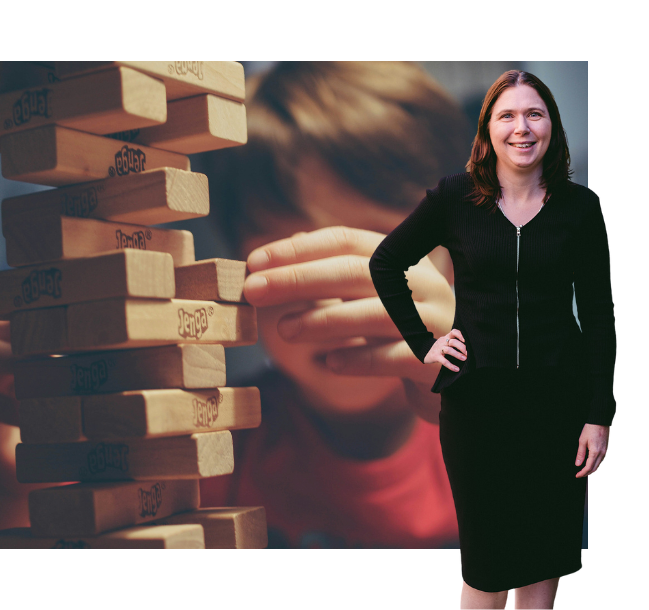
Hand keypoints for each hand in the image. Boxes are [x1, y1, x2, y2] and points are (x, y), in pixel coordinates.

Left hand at [243, 226, 453, 386]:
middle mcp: (422, 283)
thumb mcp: (377, 295)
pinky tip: (328, 364)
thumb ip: (338, 272)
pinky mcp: (442, 360)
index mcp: (403, 259)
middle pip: (354, 272)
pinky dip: (359, 359)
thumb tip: (289, 245)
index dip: (298, 249)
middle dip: (298, 278)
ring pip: (374, 313)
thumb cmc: (407, 329)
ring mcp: (436, 320)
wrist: (464, 374)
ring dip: (322, 319)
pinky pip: (395, 357)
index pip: (345, 241)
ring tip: (284, 330)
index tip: (253, 261)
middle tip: (252, 290)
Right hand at [424, 329, 466, 371]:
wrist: (424, 352)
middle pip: (453, 342)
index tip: (467, 340)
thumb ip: (453, 342)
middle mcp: (442, 342)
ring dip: (457, 354)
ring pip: (448, 350)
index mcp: (446, 337)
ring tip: (464, 358)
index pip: (454, 332)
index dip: (460, 335)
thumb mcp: (445, 342)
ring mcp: (438, 349)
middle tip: (468, 353)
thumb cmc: (439, 348)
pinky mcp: (436, 357)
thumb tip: (468, 347)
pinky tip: (456, 369)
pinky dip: (451, 366)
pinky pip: (444, 361)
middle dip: (462, 347)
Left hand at [575, 423, 608, 476]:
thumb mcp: (582, 441)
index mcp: (595, 452)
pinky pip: (600, 460)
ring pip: (598, 465)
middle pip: (594, 468)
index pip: (589, 467)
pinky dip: (594, 464)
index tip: (577, 475)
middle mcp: (602, 454)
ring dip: (591, 469)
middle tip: (579, 475)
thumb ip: (580, 454)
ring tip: (583, 471)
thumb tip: (578, 464)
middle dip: (587, 473)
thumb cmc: (590, 429)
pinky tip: (590, 463)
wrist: (600, 421)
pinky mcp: (605, 449)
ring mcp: (605, 452)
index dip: (582, 473)